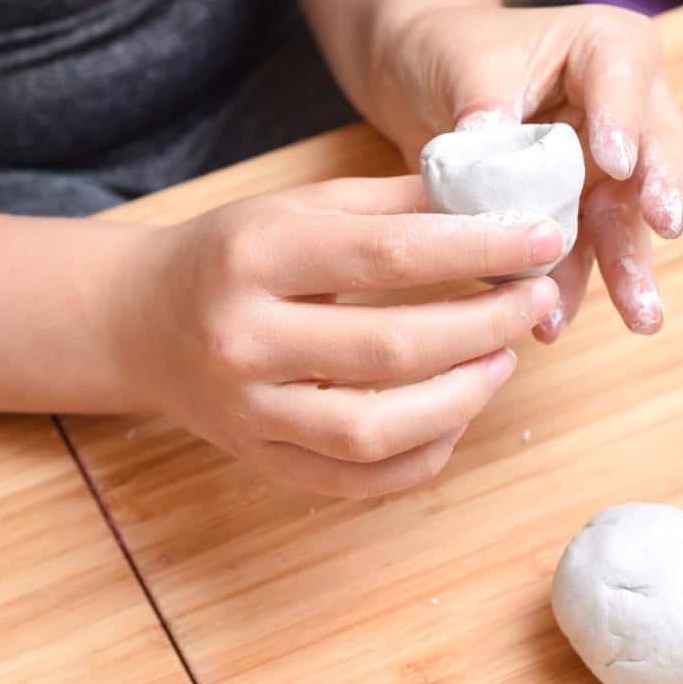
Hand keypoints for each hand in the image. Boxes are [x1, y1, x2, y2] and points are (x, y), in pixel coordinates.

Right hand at [118, 176, 560, 497]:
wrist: (141, 320)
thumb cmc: (229, 255)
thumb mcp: (297, 209)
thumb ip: (391, 204)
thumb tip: (494, 204)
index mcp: (254, 256)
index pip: (386, 255)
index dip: (477, 248)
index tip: (541, 239)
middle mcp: (243, 338)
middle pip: (389, 348)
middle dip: (484, 326)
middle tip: (533, 302)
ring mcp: (247, 410)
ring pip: (372, 430)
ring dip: (459, 400)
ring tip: (500, 361)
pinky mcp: (257, 457)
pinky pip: (353, 479)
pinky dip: (419, 457)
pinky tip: (453, 418)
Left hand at [365, 5, 682, 339]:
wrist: (422, 82)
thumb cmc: (455, 53)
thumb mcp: (467, 66)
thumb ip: (486, 109)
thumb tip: (488, 149)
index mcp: (607, 50)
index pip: (624, 81)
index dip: (623, 122)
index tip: (617, 162)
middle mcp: (622, 113)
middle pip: (650, 156)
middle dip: (657, 199)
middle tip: (664, 229)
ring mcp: (601, 169)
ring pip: (622, 219)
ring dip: (628, 269)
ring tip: (639, 316)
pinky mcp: (571, 213)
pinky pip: (574, 254)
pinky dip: (562, 288)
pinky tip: (552, 321)